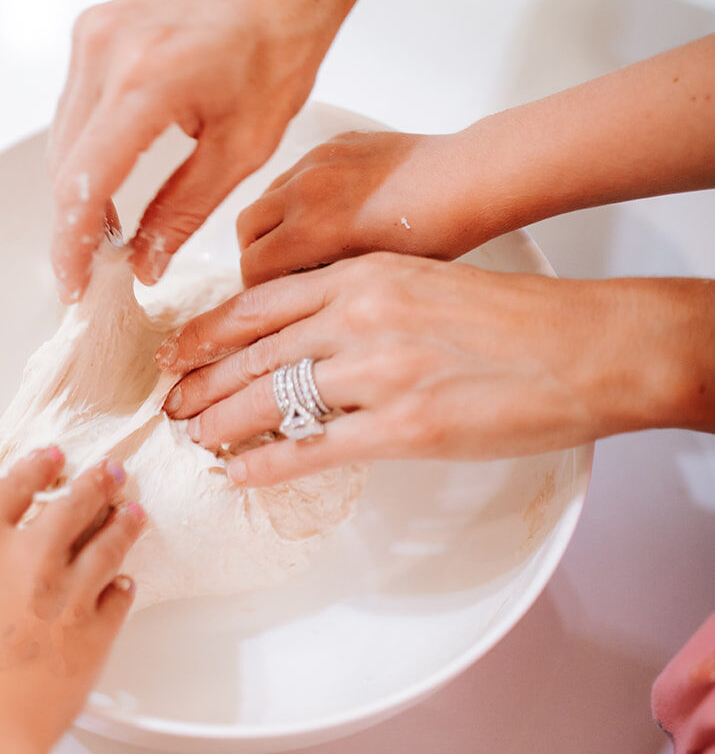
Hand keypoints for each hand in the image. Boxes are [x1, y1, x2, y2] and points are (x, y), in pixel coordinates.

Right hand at [0, 448, 144, 748]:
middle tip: (112, 472)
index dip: (36, 468)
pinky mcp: (95, 631)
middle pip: (74, 504)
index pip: (14, 488)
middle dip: (96, 483)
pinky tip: (127, 580)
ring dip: (123, 522)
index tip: (52, 457)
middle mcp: (30, 556)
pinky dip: (124, 586)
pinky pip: (118, 599)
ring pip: (108, 543)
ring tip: (135, 510)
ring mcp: (70, 592)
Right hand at [48, 0, 345, 300]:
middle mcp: (106, 51)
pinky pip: (74, 109)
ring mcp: (93, 34)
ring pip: (62, 139)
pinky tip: (110, 182)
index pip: (85, 181)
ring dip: (77, 190)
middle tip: (96, 273)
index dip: (72, 244)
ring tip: (108, 236)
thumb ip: (184, 209)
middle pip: (64, 164)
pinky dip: (84, 152)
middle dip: (74, 225)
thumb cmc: (281, 46)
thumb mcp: (244, 146)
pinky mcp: (94, 29)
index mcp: (148, 80)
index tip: (73, 287)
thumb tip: (142, 263)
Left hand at [158, 255, 696, 484]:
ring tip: (194, 439)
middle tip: (169, 406)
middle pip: (251, 355)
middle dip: (200, 383)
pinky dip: (267, 465)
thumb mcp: (420, 280)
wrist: (583, 346)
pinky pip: (314, 449)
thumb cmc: (511, 315)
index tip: (177, 352)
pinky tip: (239, 475)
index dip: (206, 333)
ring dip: (222, 424)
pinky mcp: (404, 428)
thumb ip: (357, 299)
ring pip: (270, 401)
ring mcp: (378, 374)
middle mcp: (358, 318)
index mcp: (361, 278)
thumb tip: (308, 331)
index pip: (257, 305)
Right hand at [237, 130, 478, 284]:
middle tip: (283, 273)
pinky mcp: (332, 143)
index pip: (251, 266)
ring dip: (273, 223)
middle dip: (255, 254)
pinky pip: (294, 172)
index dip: (260, 291)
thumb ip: (320, 284)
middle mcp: (306, 189)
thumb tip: (291, 297)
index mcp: (313, 228)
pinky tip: (331, 211)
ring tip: (307, 243)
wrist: (469, 180)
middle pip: (245, 229)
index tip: (278, 299)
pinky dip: (297, 196)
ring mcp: (317, 160)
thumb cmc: (436, 235)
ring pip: (265, 197)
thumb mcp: (371, 276)